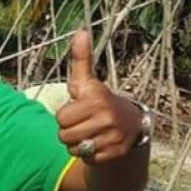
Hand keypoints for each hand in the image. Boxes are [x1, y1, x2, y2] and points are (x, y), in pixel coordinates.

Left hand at [56, 29, 143, 164]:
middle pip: (63, 135)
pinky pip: (86, 158)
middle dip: (68, 130)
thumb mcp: (86, 81)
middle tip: (84, 123)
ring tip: (89, 133)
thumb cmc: (97, 101)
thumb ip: (80, 59)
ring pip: (73, 148)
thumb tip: (80, 32)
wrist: (129, 124)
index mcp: (97, 99)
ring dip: (76, 143)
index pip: (60, 118)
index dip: (65, 115)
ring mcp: (113, 137)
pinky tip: (98, 144)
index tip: (79, 109)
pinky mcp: (115, 154)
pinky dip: (88, 154)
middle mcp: (108, 118)